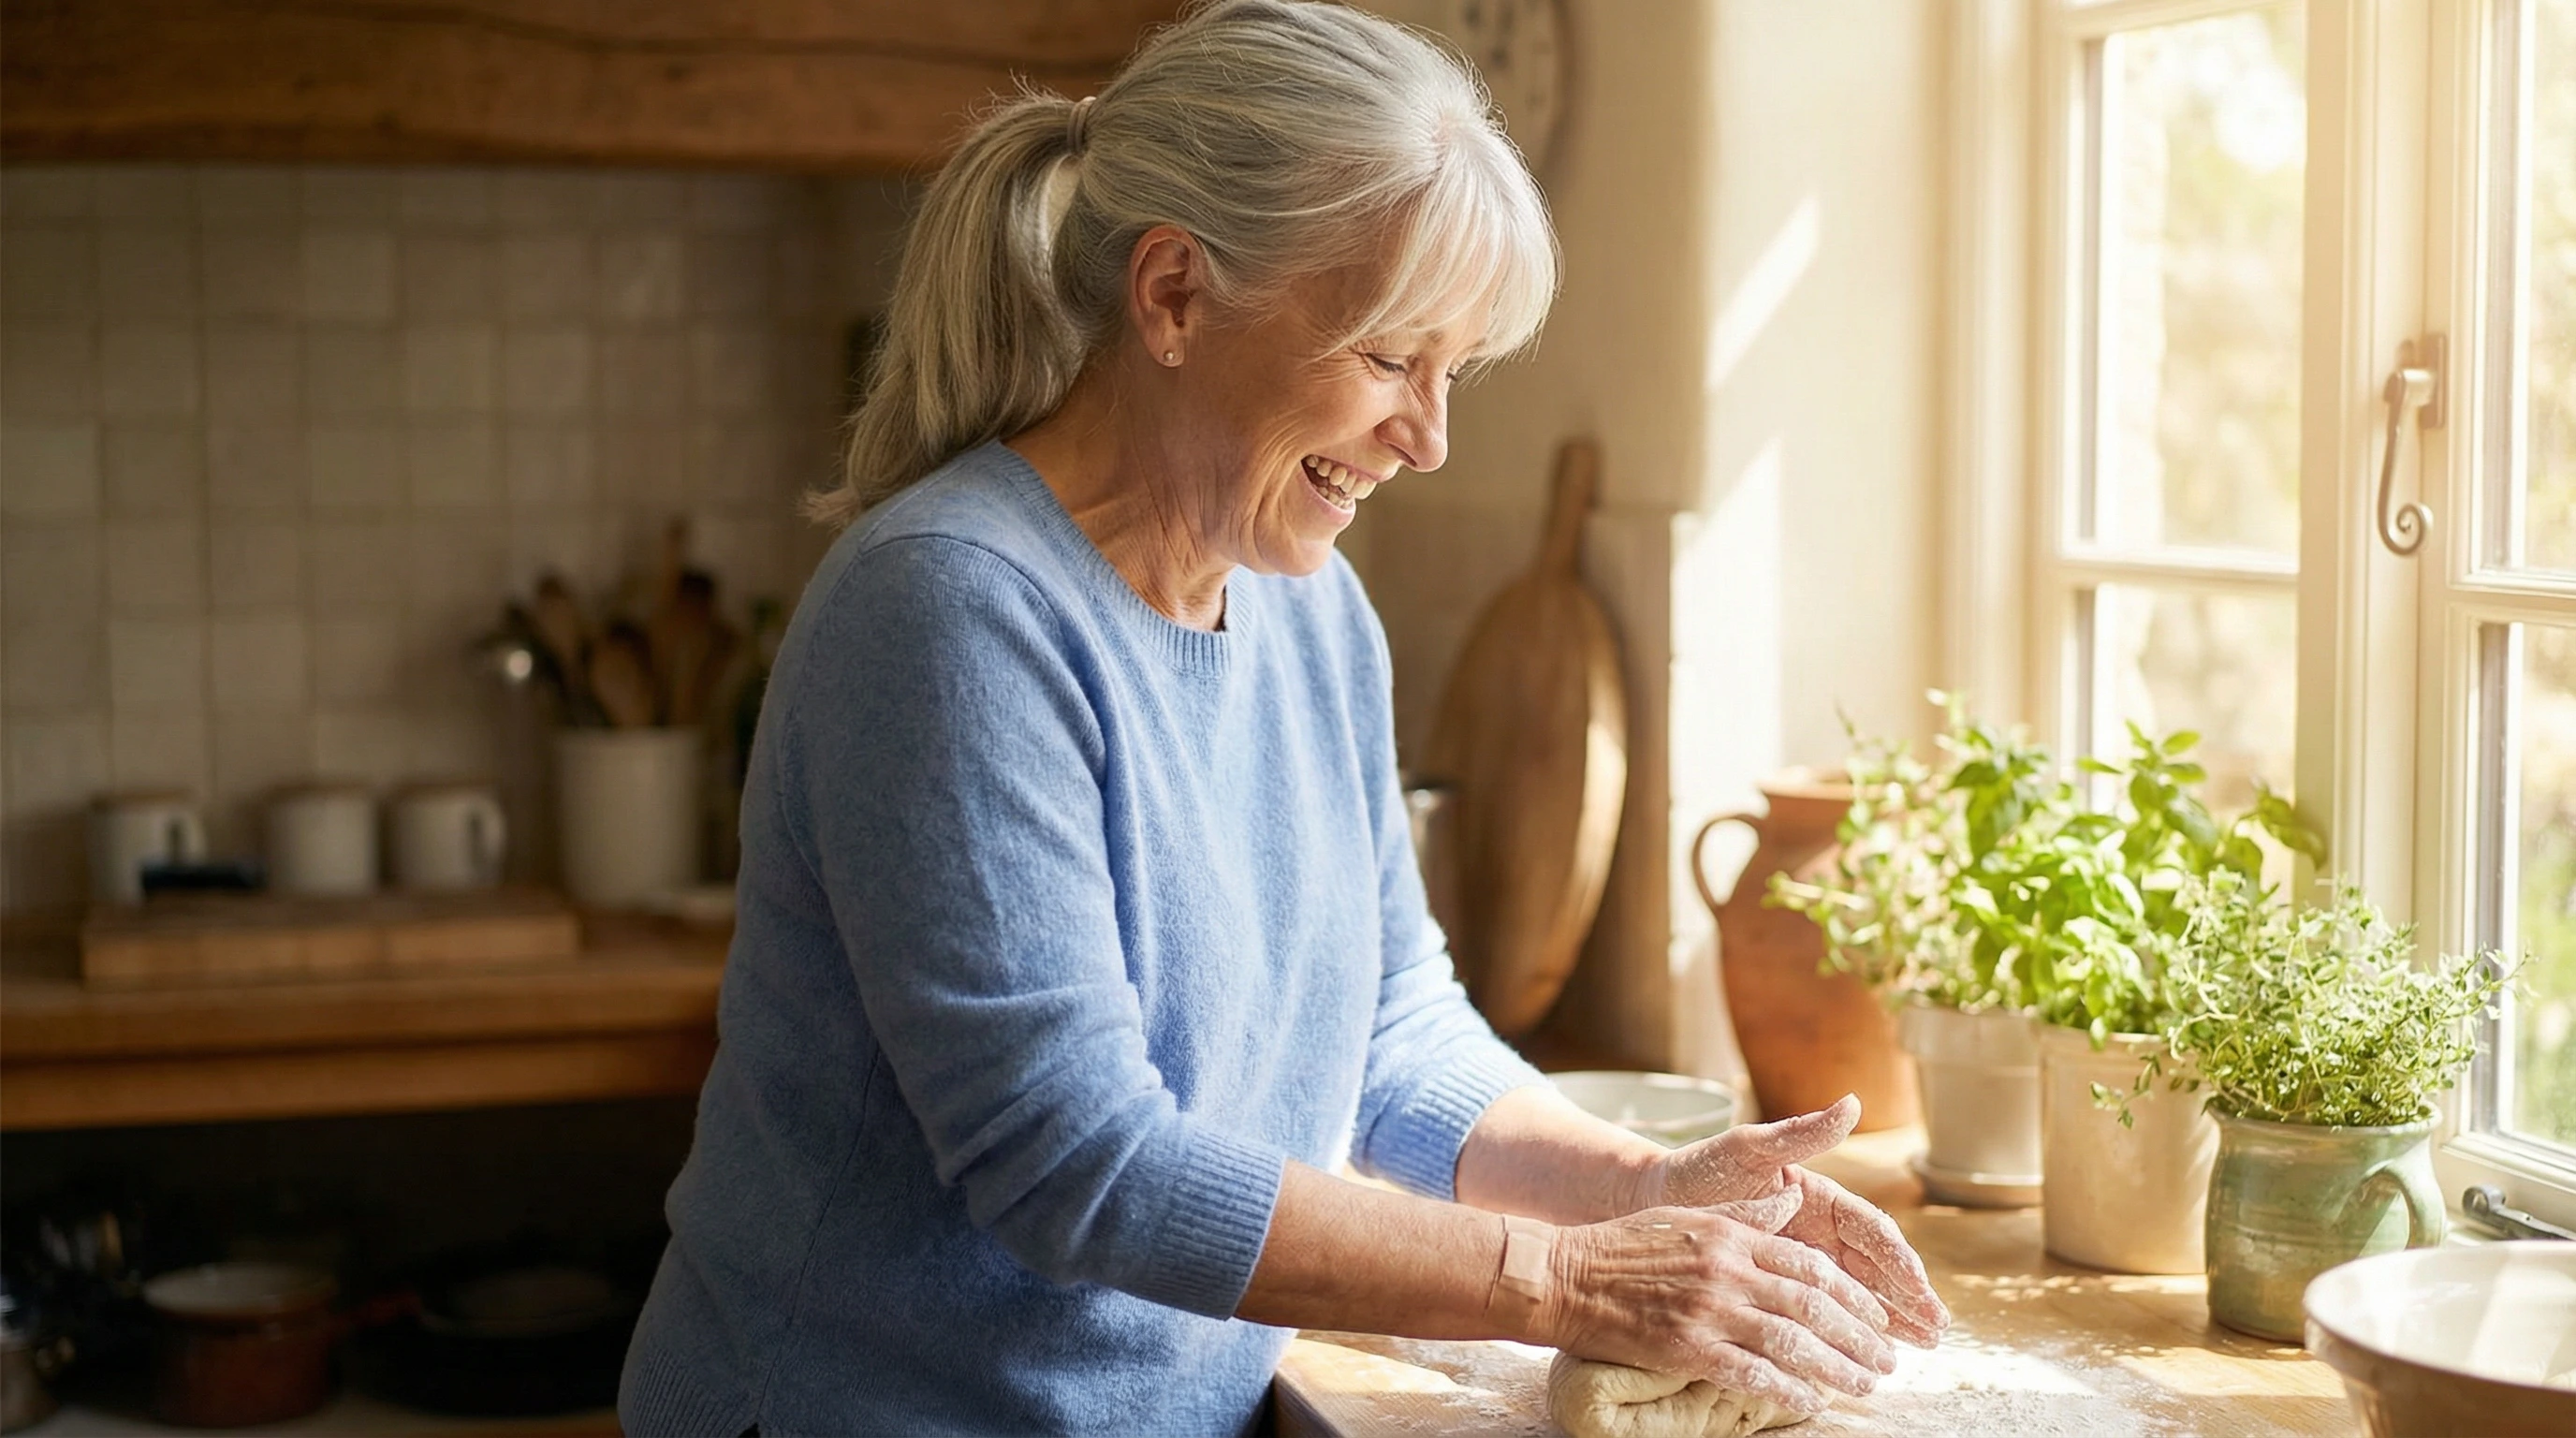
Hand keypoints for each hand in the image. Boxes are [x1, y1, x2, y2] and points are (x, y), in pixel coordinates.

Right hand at [1539, 1189, 1896, 1416]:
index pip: (1811, 1265)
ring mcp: (1709, 1311)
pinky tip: (1810, 1402)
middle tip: (1886, 1360)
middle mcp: (1729, 1271)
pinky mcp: (1687, 1347)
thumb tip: (1792, 1199)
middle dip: (1859, 1336)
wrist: (1565, 1276)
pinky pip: (1751, 1373)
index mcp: (1732, 1237)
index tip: (1878, 1317)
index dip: (1852, 1294)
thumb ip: (1748, 1214)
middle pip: (1813, 1306)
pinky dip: (1786, 1390)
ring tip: (1863, 1385)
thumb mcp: (1690, 1217)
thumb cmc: (1624, 1245)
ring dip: (1837, 1367)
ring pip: (1793, 1342)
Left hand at [1642, 1095, 1950, 1346]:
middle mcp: (1818, 1228)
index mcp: (1818, 1196)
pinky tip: (1876, 1346)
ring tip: (1925, 1344)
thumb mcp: (1747, 1148)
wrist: (1654, 1200)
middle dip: (1907, 1295)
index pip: (1870, 1230)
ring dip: (1892, 1315)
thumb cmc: (1699, 1169)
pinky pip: (1824, 1306)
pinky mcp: (1783, 1281)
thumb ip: (1799, 1133)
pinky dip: (1852, 1325)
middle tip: (1937, 1327)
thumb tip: (1852, 1103)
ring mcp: (1803, 1257)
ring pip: (1858, 1290)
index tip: (1918, 1285)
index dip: (1897, 1258)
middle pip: (1874, 1266)